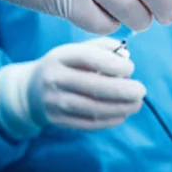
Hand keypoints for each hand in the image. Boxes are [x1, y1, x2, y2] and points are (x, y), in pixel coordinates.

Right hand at [0, 38, 145, 134]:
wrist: (30, 91)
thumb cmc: (64, 66)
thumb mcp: (76, 50)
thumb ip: (102, 48)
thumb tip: (126, 55)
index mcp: (61, 56)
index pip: (89, 58)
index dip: (113, 64)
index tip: (131, 68)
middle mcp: (55, 79)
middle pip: (93, 87)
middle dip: (122, 90)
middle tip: (141, 91)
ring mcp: (55, 102)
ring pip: (93, 108)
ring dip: (120, 108)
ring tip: (136, 104)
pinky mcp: (58, 120)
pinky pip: (88, 123)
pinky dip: (109, 120)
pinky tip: (122, 114)